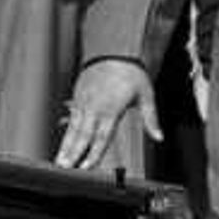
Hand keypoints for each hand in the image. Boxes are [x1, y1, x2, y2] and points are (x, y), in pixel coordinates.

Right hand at [57, 58, 152, 172]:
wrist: (113, 51)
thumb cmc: (131, 73)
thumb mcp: (146, 95)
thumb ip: (151, 119)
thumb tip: (159, 137)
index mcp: (111, 109)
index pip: (101, 137)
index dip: (93, 153)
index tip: (86, 167)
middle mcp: (95, 108)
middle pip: (82, 136)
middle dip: (72, 153)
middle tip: (63, 168)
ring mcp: (84, 103)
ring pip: (73, 129)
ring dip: (66, 146)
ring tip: (59, 160)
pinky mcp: (78, 97)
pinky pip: (71, 119)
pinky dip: (66, 132)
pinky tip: (63, 144)